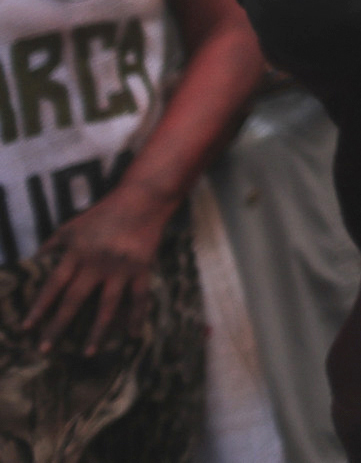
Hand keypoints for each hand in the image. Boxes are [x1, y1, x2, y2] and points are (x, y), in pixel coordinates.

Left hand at [25, 181, 167, 344]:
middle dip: (58, 325)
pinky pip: (139, 296)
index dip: (40, 306)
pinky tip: (132, 335)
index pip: (54, 284)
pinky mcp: (142, 267)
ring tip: (87, 353)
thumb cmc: (103, 213)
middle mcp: (97, 262)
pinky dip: (137, 316)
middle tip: (45, 349)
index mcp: (78, 251)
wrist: (143, 199)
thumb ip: (54, 244)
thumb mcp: (73, 225)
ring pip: (107, 305)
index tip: (26, 327)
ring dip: (96, 331)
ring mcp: (122, 267)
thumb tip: (34, 261)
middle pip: (75, 300)